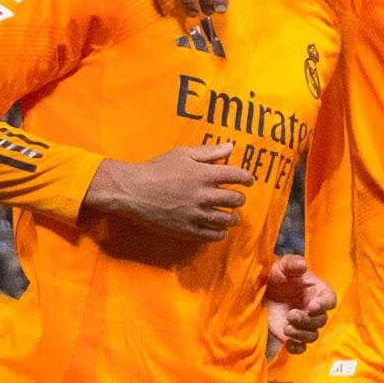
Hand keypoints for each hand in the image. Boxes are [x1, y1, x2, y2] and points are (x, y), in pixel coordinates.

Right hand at [86, 139, 248, 236]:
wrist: (134, 191)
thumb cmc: (158, 169)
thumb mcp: (183, 154)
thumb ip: (209, 152)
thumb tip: (230, 146)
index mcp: (204, 174)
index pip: (236, 176)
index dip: (247, 178)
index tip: (249, 181)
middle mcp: (203, 195)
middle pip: (234, 199)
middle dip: (239, 198)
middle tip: (237, 198)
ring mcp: (196, 215)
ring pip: (226, 220)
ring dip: (232, 217)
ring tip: (231, 216)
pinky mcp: (187, 230)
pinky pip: (211, 236)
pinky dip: (220, 233)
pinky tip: (220, 230)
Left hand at [263, 255, 334, 358]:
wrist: (261, 291)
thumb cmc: (277, 276)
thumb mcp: (282, 266)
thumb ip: (293, 263)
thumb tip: (302, 265)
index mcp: (317, 292)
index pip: (329, 300)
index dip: (324, 304)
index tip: (312, 306)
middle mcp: (314, 310)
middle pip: (320, 321)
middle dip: (307, 320)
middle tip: (291, 315)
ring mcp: (304, 324)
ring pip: (312, 335)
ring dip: (301, 334)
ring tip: (286, 328)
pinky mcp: (293, 336)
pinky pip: (301, 347)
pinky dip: (297, 348)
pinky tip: (288, 344)